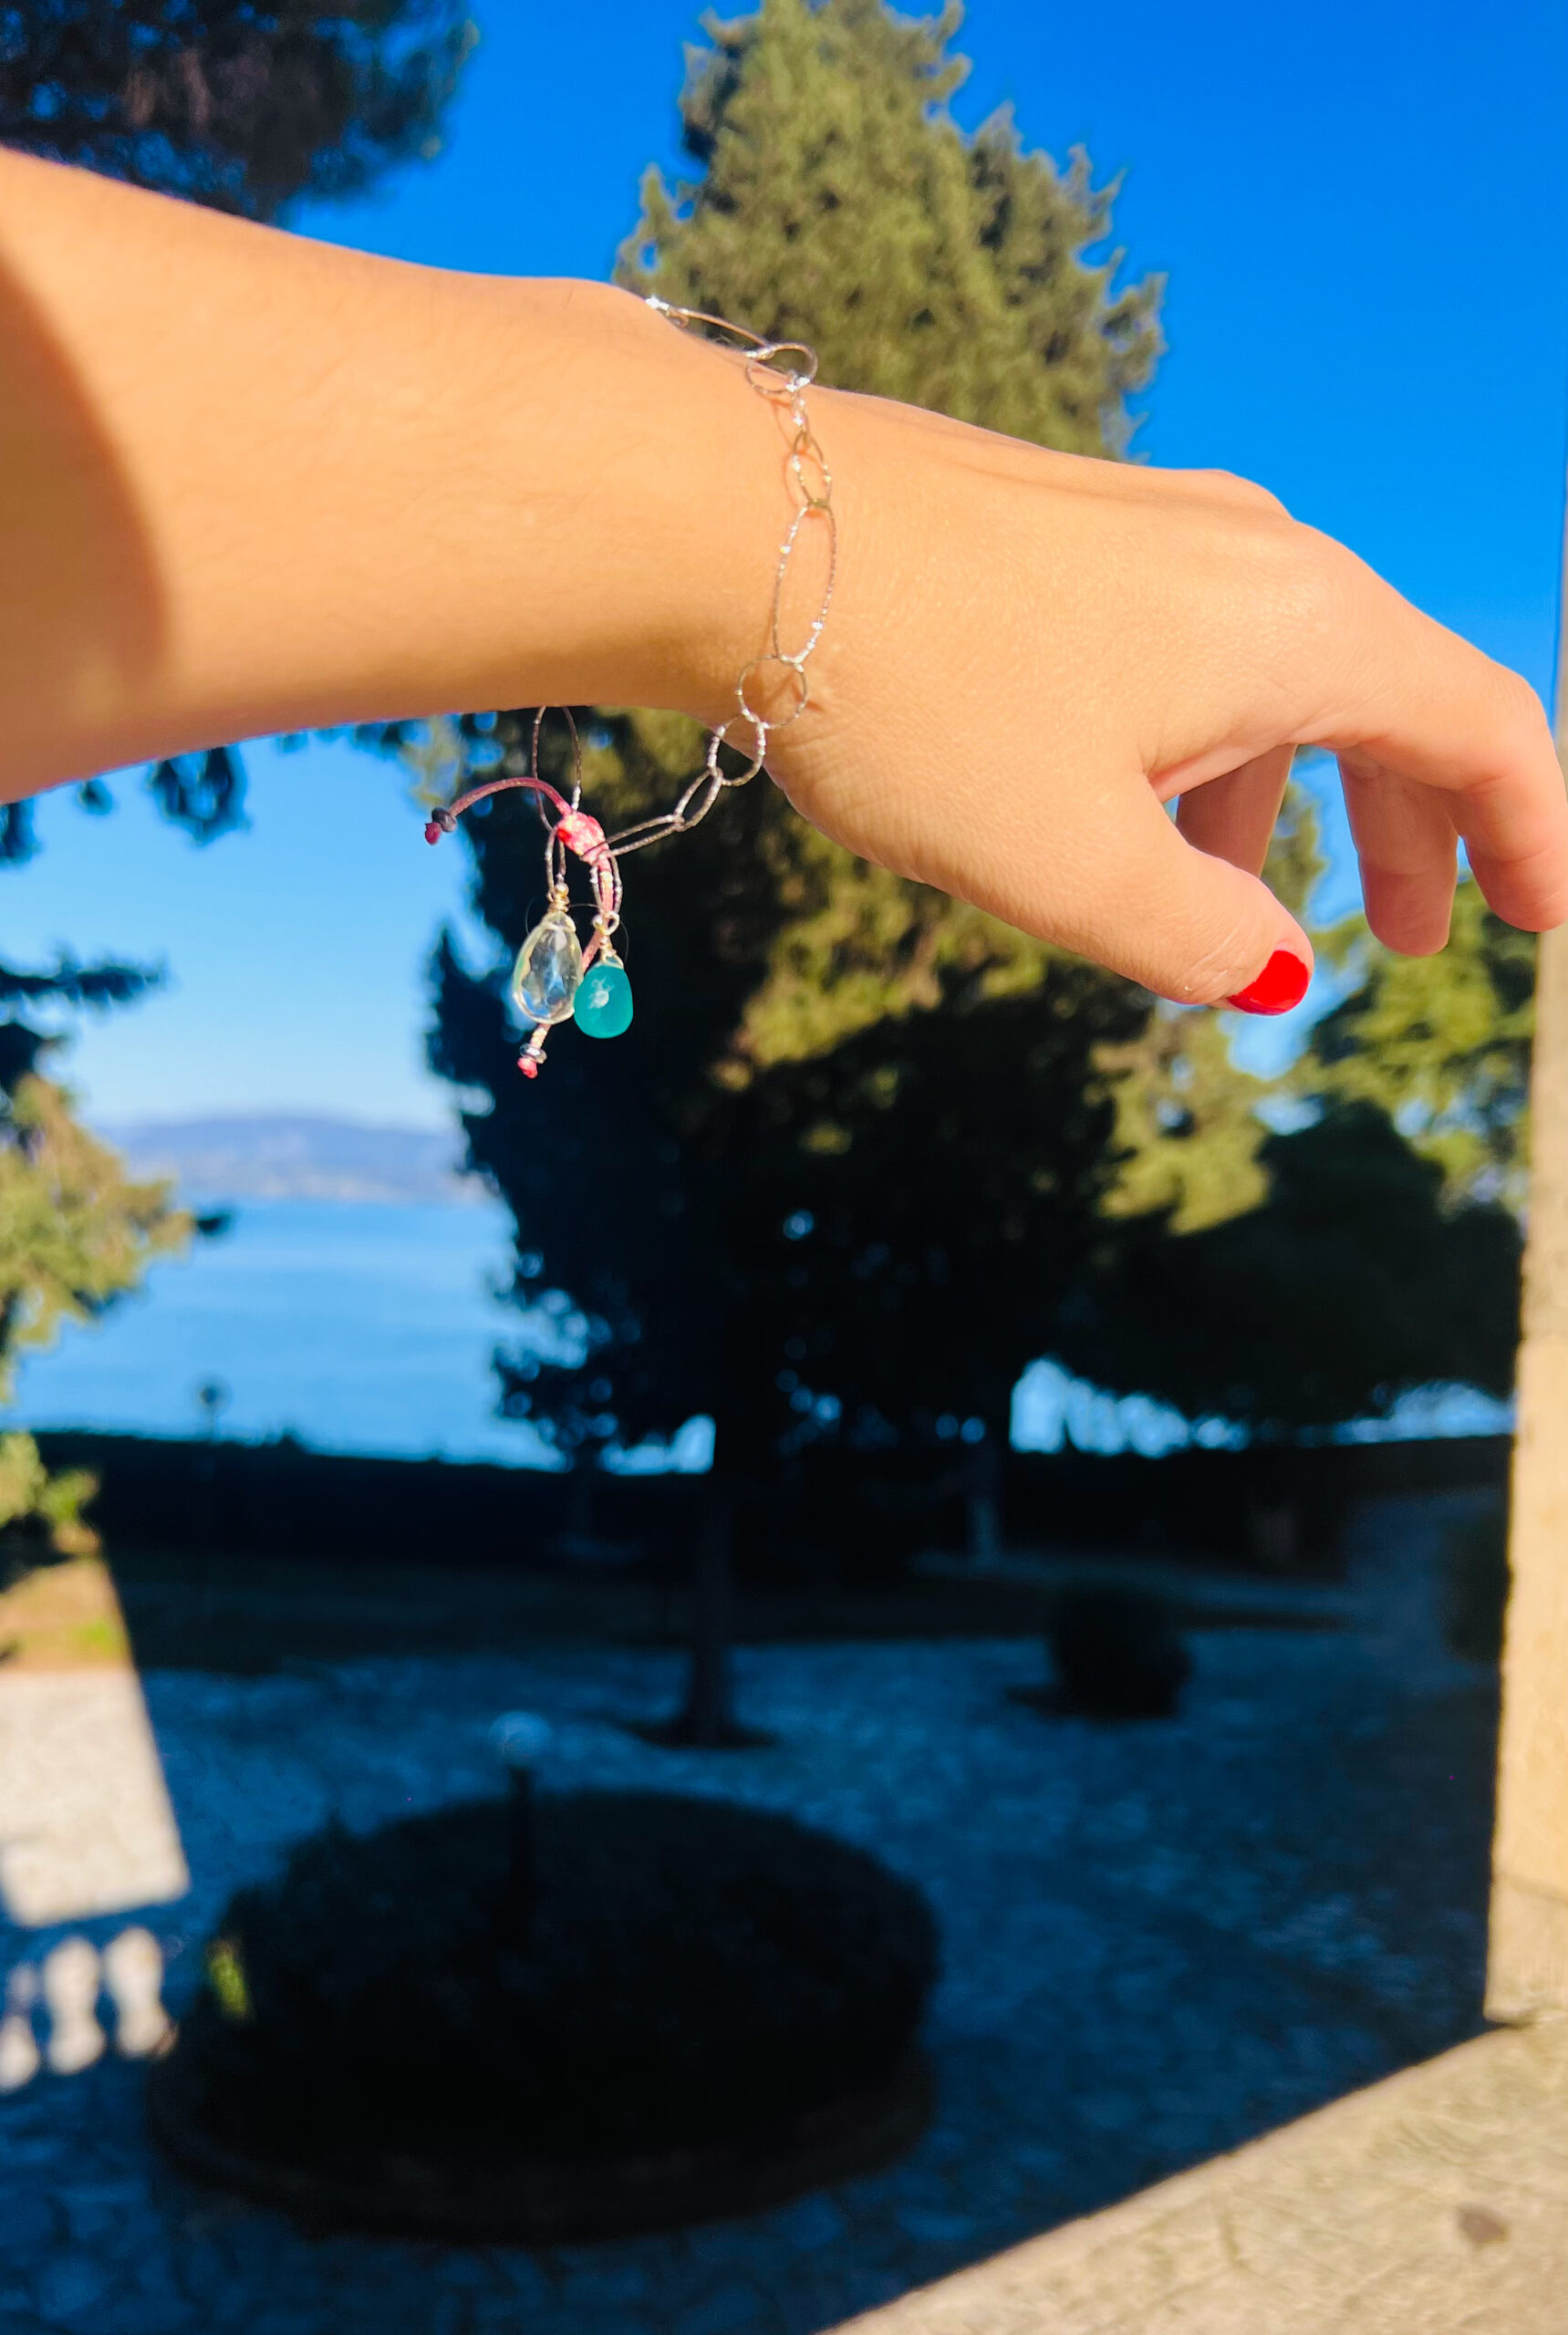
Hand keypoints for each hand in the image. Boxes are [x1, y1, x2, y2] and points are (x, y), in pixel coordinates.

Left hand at [759, 388, 1567, 1008]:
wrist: (732, 520)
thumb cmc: (913, 693)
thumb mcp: (1072, 864)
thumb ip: (1196, 938)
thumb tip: (1265, 973)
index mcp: (1301, 628)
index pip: (1482, 728)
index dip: (1528, 837)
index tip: (1536, 924)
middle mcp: (1254, 559)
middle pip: (1387, 703)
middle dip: (1404, 834)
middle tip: (1395, 942)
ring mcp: (1156, 534)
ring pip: (1269, 685)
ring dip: (1276, 807)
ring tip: (1225, 913)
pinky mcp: (1068, 537)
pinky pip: (1180, 657)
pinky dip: (1191, 755)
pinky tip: (1115, 821)